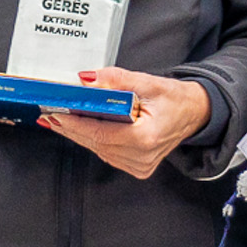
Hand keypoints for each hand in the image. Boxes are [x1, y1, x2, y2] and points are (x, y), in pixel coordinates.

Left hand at [40, 67, 212, 178]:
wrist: (195, 114)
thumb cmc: (176, 99)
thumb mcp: (149, 82)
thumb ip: (116, 79)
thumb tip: (86, 79)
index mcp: (147, 138)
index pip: (102, 133)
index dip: (77, 124)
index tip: (58, 114)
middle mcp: (143, 157)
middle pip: (96, 143)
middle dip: (71, 128)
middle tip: (50, 114)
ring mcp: (140, 166)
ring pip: (99, 150)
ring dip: (79, 135)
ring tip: (60, 119)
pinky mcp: (137, 167)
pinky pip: (107, 154)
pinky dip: (93, 140)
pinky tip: (79, 130)